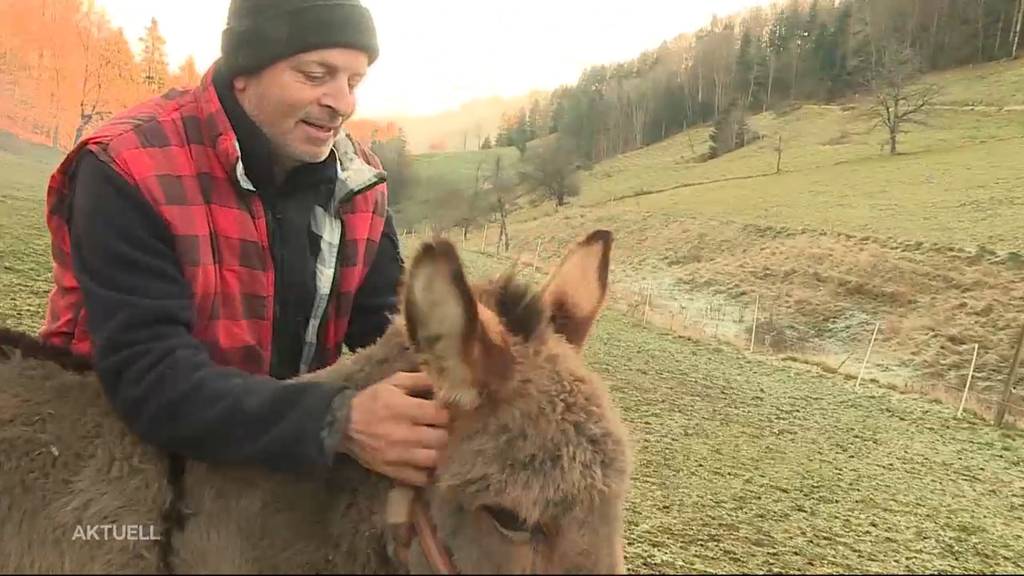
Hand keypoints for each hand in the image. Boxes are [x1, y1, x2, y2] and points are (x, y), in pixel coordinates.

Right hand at [339, 372, 449, 486]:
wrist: (342, 425)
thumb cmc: (371, 401)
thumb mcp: (392, 383)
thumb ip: (418, 380)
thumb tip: (440, 384)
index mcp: (403, 409)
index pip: (440, 415)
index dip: (444, 413)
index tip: (439, 414)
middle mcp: (403, 434)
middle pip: (441, 438)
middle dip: (442, 432)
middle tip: (437, 430)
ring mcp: (398, 455)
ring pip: (434, 459)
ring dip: (437, 452)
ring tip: (432, 446)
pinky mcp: (391, 470)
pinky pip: (419, 478)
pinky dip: (426, 473)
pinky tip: (424, 464)